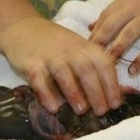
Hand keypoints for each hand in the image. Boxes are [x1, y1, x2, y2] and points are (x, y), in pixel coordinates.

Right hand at [1, 16, 120, 115]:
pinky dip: (46, 93)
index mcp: (86, 47)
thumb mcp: (79, 51)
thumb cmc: (58, 46)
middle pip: (86, 69)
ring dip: (74, 93)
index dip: (111, 84)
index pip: (103, 64)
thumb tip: (114, 95)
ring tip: (81, 111)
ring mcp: (50, 55)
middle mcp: (70, 49)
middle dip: (96, 92)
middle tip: (102, 111)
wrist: (23, 28)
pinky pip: (39, 78)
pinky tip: (54, 108)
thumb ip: (94, 69)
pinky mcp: (31, 62)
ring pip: (64, 73)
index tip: (116, 103)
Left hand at [88, 0, 139, 74]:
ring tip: (106, 64)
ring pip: (128, 36)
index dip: (94, 32)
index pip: (105, 16)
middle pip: (111, 26)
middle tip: (88, 58)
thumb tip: (91, 26)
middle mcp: (134, 7)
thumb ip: (114, 9)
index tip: (85, 47)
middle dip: (99, 42)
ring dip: (116, 50)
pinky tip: (133, 70)